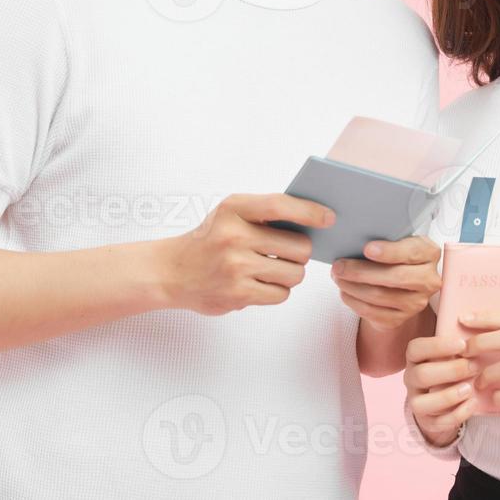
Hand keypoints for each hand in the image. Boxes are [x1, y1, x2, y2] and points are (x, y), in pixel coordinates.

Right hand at [156, 193, 333, 315]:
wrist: (170, 272)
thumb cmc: (210, 239)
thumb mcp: (230, 214)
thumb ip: (266, 213)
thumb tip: (315, 220)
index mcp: (234, 209)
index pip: (281, 205)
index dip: (310, 211)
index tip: (330, 218)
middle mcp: (234, 236)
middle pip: (299, 246)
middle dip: (300, 252)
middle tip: (288, 253)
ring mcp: (235, 267)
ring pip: (295, 273)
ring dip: (291, 273)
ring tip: (272, 269)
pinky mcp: (237, 294)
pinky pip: (281, 294)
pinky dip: (277, 291)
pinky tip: (260, 283)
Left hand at [331, 236, 441, 330]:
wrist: (402, 284)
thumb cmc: (396, 256)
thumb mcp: (398, 241)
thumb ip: (386, 238)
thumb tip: (354, 240)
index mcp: (430, 254)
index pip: (411, 253)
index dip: (389, 252)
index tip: (367, 249)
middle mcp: (429, 280)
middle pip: (394, 277)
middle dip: (361, 271)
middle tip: (339, 266)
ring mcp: (417, 303)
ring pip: (380, 296)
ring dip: (352, 287)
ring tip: (338, 277)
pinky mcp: (401, 319)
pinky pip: (373, 312)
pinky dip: (354, 301)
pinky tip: (345, 291)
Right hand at [404, 333, 477, 446]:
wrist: (447, 399)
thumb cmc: (452, 366)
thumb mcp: (451, 352)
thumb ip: (458, 344)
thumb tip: (479, 329)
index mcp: (415, 358)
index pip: (416, 348)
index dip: (437, 346)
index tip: (462, 344)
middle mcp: (411, 379)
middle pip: (420, 375)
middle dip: (449, 371)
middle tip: (473, 367)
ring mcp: (416, 402)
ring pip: (422, 403)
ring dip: (448, 396)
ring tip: (469, 388)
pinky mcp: (427, 421)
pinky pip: (437, 422)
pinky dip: (456, 414)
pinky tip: (473, 404)